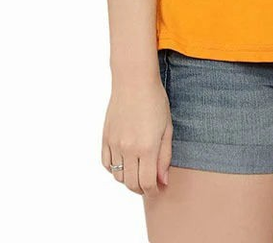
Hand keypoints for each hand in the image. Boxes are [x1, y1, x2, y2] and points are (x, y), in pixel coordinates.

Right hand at [101, 75, 172, 194]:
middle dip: (141, 189)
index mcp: (147, 147)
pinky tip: (124, 162)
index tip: (158, 188)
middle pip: (131, 184)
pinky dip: (114, 169)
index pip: (147, 183)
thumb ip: (165, 157)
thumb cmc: (155, 101)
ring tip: (138, 171)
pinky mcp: (105, 137)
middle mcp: (129, 148)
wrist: (134, 81)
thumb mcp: (167, 128)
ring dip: (128, 180)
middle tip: (149, 183)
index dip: (153, 191)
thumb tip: (163, 182)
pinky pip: (106, 164)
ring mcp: (114, 143)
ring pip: (118, 177)